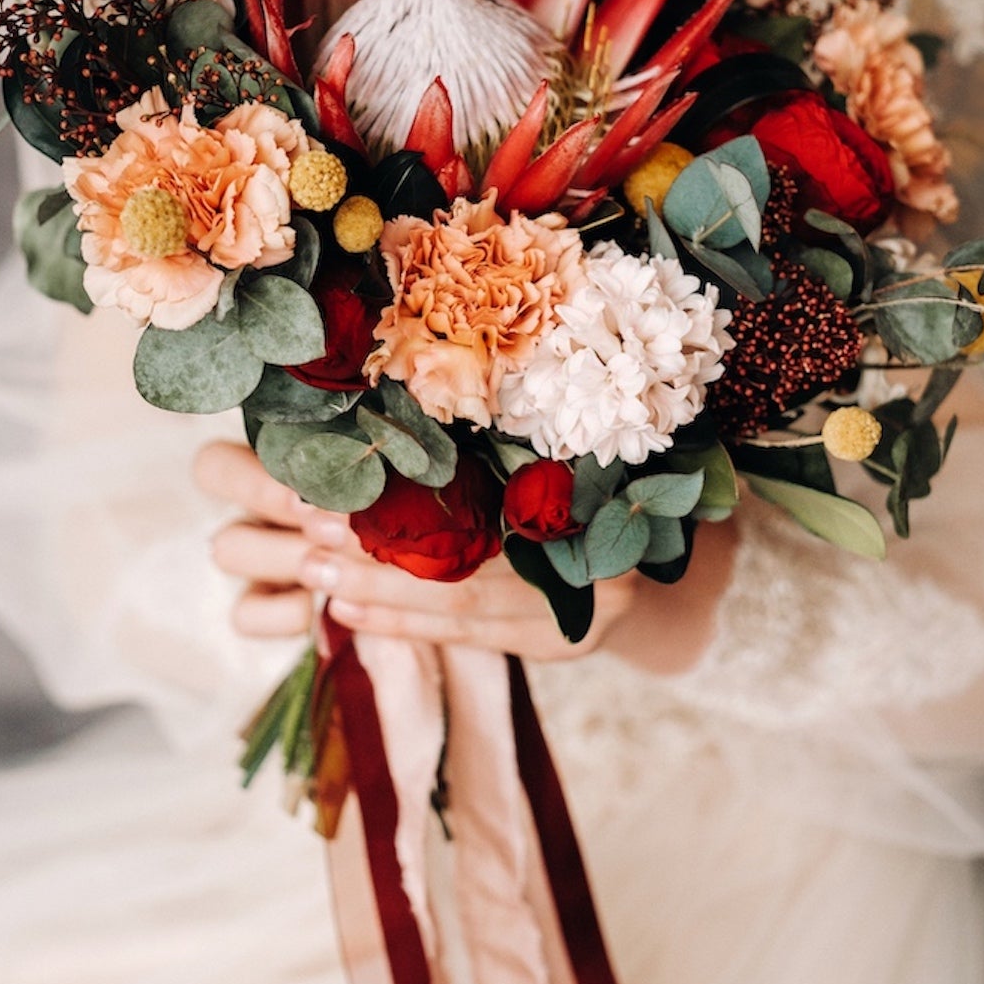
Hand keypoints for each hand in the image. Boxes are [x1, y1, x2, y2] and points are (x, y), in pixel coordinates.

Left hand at [194, 441, 737, 667]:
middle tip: (304, 528)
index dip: (411, 492)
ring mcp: (587, 606)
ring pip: (466, 603)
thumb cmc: (606, 463)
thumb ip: (511, 401)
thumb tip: (411, 341)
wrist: (679, 551)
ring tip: (310, 570)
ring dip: (380, 589)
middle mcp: (601, 550)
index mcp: (599, 484)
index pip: (491, 495)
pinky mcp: (564, 642)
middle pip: (474, 555)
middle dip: (380, 547)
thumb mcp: (568, 422)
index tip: (336, 476)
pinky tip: (345, 613)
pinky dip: (404, 626)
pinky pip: (473, 635)